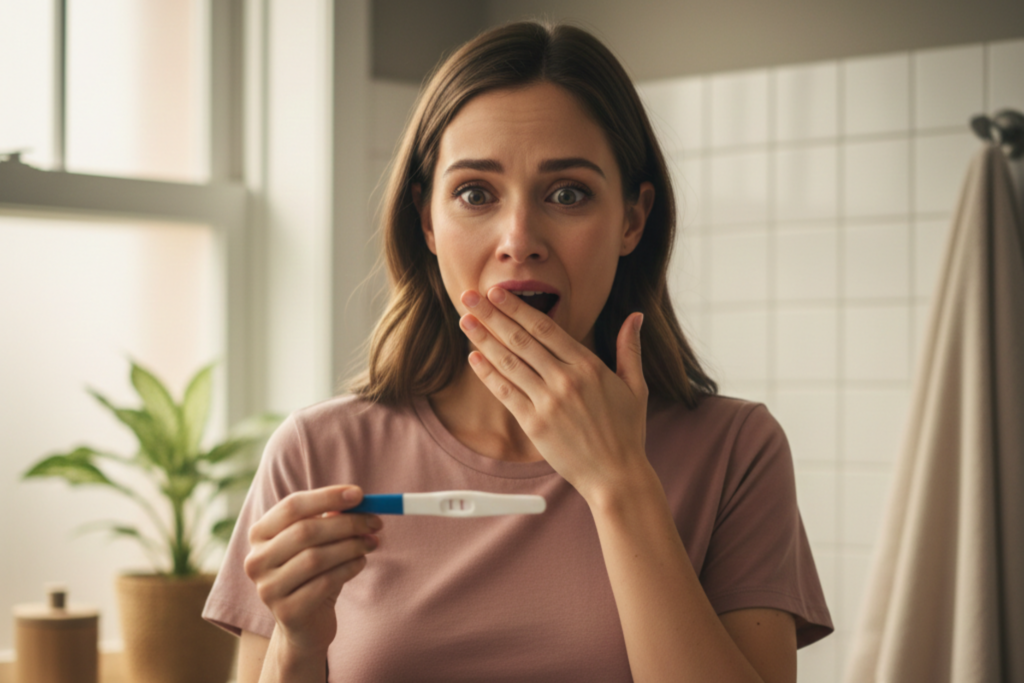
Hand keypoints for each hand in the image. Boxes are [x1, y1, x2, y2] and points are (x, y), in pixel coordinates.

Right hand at [243, 486, 381, 657]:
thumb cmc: (313, 573)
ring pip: (315, 558)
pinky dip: (348, 569)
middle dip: (347, 524)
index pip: (292, 506)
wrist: (305, 623)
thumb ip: (330, 519)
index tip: (359, 494)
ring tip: (371, 543)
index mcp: (260, 534)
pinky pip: (324, 583)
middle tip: (376, 522)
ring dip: (351, 546)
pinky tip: (361, 562)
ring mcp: (268, 589)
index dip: (327, 497)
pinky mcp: (287, 612)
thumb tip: (356, 500)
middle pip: (305, 531)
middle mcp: (256, 560)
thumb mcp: (318, 542)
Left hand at [458, 286, 649, 500]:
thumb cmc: (627, 432)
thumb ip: (630, 349)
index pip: (546, 327)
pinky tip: (473, 357)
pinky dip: (488, 373)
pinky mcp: (535, 425)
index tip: (498, 293)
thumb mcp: (636, 387)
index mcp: (589, 366)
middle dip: (492, 315)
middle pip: (521, 339)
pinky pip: (506, 393)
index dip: (518, 308)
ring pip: (509, 362)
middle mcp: (566, 380)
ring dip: (483, 339)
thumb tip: (636, 315)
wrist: (616, 476)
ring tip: (465, 320)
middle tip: (470, 296)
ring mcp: (548, 402)